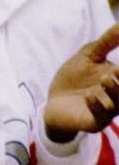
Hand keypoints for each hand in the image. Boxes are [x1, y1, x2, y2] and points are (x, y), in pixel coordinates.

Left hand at [44, 24, 118, 143]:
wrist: (53, 100)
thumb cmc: (74, 78)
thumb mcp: (90, 55)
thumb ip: (107, 42)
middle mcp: (118, 98)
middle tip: (118, 70)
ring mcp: (107, 111)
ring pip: (118, 105)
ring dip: (115, 92)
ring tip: (106, 78)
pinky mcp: (92, 122)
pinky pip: (100, 118)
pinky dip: (96, 107)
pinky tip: (89, 97)